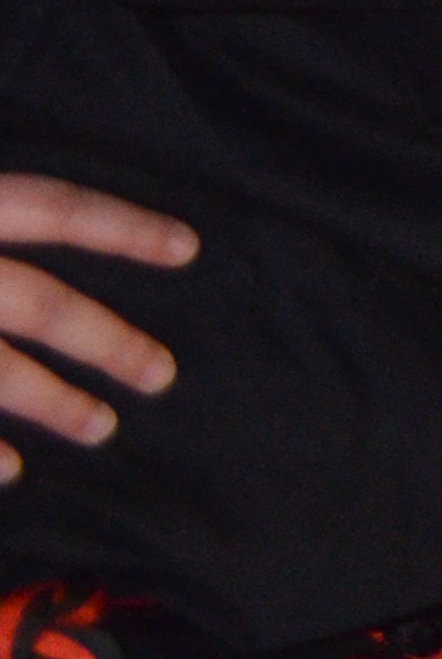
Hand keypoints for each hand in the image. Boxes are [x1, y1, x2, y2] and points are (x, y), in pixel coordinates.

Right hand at [0, 175, 192, 482]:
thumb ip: (2, 204)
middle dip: (106, 341)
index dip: (123, 228)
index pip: (57, 210)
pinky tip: (12, 472)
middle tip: (164, 375)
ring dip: (52, 402)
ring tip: (104, 427)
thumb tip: (56, 208)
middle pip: (39, 305)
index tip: (189, 248)